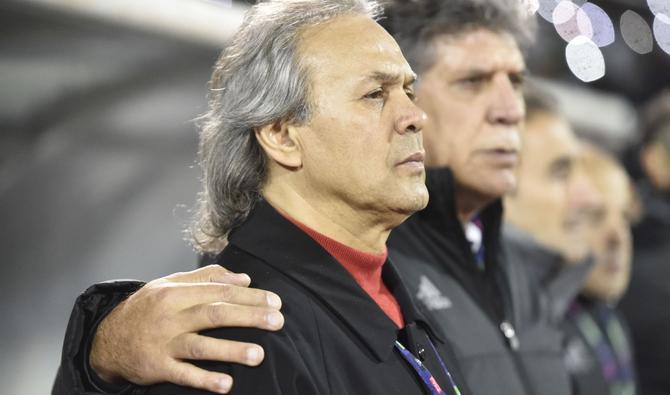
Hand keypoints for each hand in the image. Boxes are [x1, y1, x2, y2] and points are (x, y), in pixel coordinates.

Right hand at [90, 265, 283, 393]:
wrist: (107, 339)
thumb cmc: (146, 308)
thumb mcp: (169, 284)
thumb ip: (206, 278)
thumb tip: (243, 278)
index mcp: (175, 293)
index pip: (220, 291)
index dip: (249, 296)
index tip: (275, 302)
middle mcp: (170, 316)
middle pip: (215, 314)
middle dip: (250, 317)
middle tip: (278, 322)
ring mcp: (164, 343)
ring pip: (202, 346)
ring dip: (232, 350)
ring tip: (259, 354)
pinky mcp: (157, 368)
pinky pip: (184, 375)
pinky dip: (205, 380)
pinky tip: (227, 384)